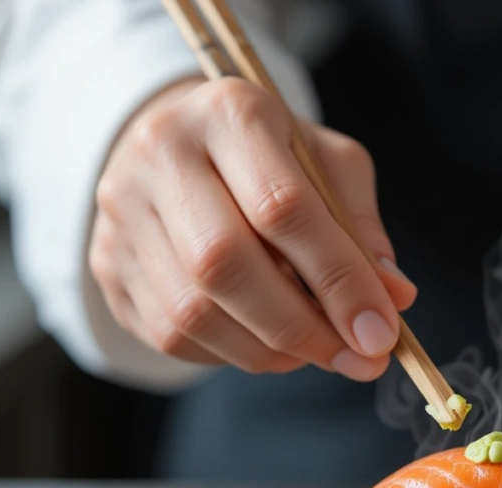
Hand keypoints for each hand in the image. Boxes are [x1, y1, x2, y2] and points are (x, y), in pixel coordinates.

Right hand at [90, 77, 415, 379]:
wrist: (186, 144)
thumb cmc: (273, 156)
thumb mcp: (328, 166)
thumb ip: (362, 228)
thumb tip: (394, 298)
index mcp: (229, 113)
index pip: (284, 207)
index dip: (339, 280)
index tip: (381, 332)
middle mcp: (160, 154)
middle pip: (225, 264)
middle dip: (303, 329)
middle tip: (358, 360)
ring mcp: (121, 212)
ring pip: (193, 312)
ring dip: (270, 352)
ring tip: (319, 353)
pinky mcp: (107, 265)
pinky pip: (171, 335)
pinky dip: (233, 355)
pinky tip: (271, 345)